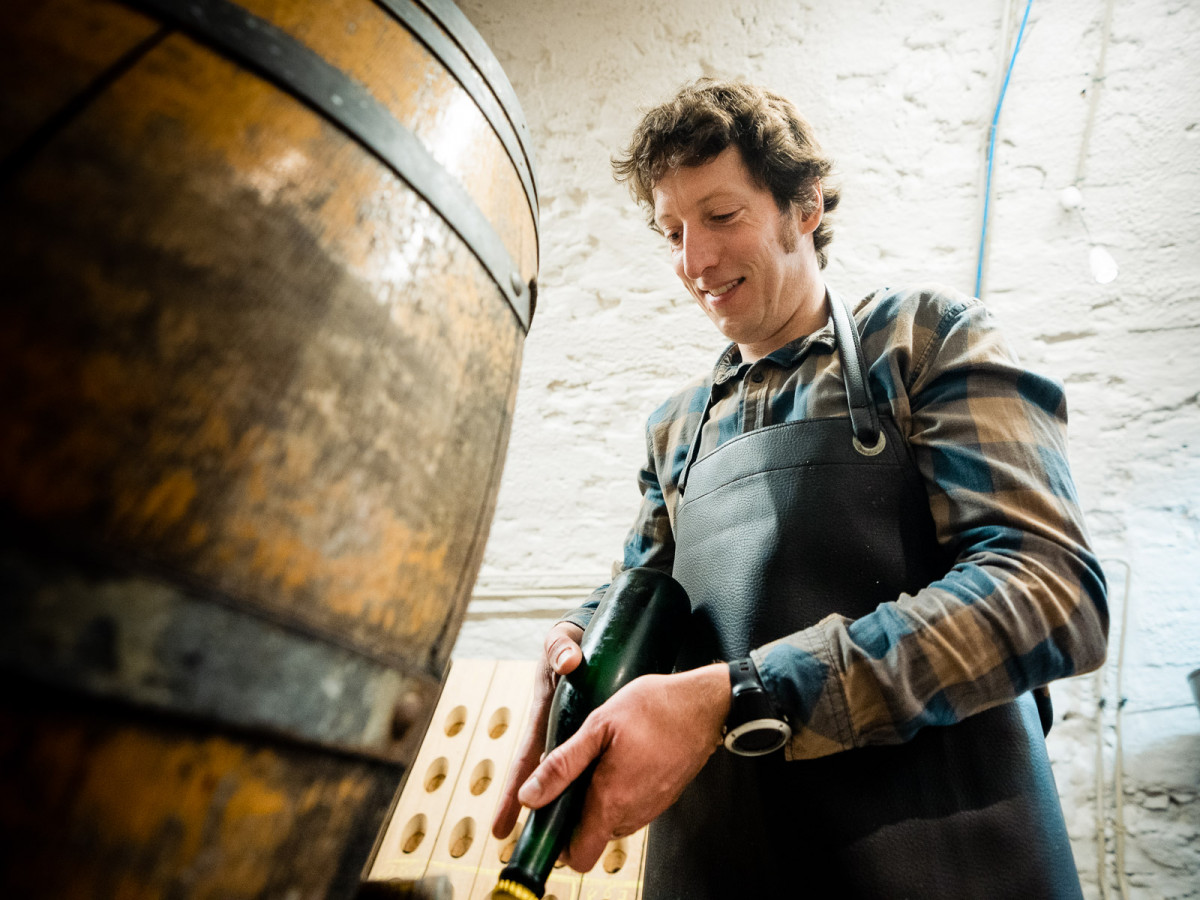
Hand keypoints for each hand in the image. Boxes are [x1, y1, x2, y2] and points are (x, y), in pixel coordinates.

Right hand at [491, 621, 584, 839]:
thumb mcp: (561, 644)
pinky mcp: (587, 733)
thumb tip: (569, 663)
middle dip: (535, 812)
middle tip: (527, 846)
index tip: (502, 824)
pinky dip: (589, 786)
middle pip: (545, 778)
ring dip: (563, 804)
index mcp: (542, 715)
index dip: (514, 792)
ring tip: (565, 840)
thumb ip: (561, 650)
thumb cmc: (566, 645)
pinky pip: (588, 764)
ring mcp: (571, 734)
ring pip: (568, 775)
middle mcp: (554, 731)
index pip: (527, 759)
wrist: (582, 642)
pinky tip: (597, 808)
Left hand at [516, 662, 730, 871]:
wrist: (704, 705)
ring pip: (612, 821)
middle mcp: (633, 813)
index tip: (549, 814)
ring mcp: (651, 807)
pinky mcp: (663, 797)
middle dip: (576, 812)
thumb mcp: (598, 726)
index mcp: (612, 801)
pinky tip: (620, 758)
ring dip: (599, 800)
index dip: (558, 843)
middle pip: (592, 836)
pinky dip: (619, 791)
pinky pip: (631, 806)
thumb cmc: (654, 708)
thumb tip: (529, 796)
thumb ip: (562, 765)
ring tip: (598, 759)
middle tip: (572, 772)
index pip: (578, 856)